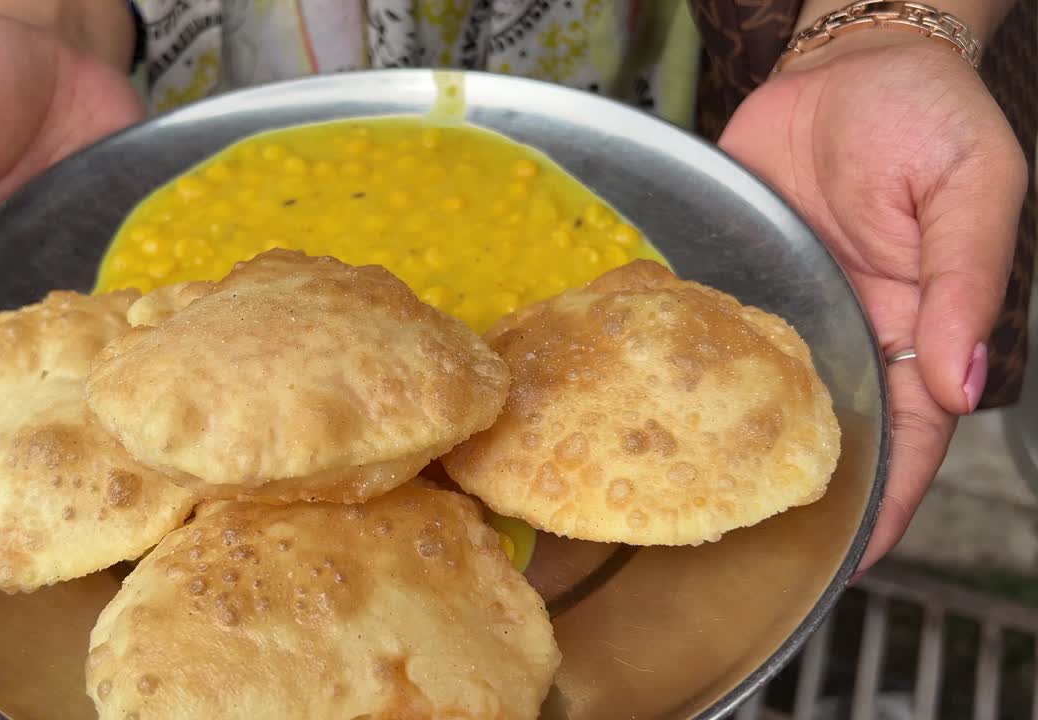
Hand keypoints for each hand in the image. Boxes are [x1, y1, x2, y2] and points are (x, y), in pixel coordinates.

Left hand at [719, 31, 1027, 574]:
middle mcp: (847, 336)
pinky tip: (647, 414)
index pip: (908, 440)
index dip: (883, 503)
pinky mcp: (734, 282)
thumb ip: (964, 282)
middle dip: (795, 497)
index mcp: (916, 329)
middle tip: (746, 556)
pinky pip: (711, 339)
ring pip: (760, 401)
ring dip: (730, 451)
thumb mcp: (971, 188)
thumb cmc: (925, 115)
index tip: (848, 563)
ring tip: (686, 506)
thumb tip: (962, 377)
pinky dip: (685, 378)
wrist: (845, 61)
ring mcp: (785, 314)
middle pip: (825, 438)